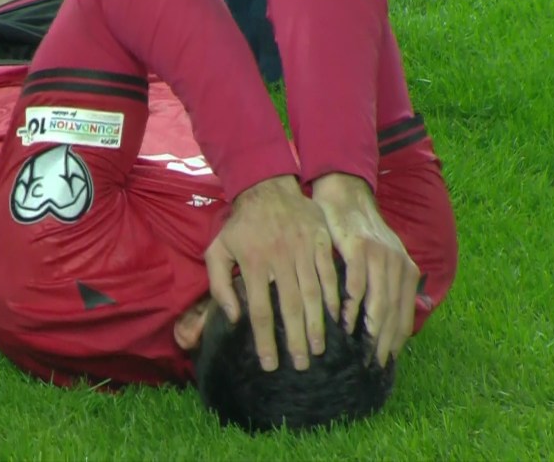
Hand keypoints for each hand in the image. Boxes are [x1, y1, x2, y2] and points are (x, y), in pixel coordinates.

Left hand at [205, 176, 340, 371]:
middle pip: (290, 307)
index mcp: (252, 262)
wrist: (267, 188)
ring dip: (318, 325)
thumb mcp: (217, 251)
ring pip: (313, 294)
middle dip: (297, 340)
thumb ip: (219, 285)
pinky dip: (335, 298)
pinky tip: (336, 318)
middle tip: (302, 365)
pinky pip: (330, 274)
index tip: (269, 365)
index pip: (259, 310)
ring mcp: (302, 248)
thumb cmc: (239, 226)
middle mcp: (279, 257)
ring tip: (320, 349)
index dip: (266, 340)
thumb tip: (234, 318)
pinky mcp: (320, 241)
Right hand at [312, 173, 420, 366]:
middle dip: (383, 341)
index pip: (405, 313)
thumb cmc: (356, 232)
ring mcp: (381, 256)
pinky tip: (343, 322)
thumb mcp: (381, 257)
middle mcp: (398, 263)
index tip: (386, 360)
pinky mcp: (360, 248)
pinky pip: (358, 284)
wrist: (344, 195)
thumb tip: (386, 318)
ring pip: (379, 302)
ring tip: (360, 350)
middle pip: (393, 312)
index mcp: (406, 269)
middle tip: (371, 364)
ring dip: (370, 330)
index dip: (396, 339)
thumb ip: (385, 284)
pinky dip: (351, 306)